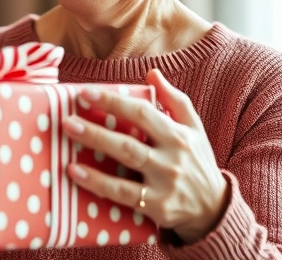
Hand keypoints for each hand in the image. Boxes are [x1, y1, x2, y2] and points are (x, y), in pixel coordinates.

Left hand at [61, 69, 229, 243]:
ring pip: (125, 161)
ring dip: (95, 147)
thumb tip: (153, 73)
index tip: (84, 94)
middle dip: (97, 126)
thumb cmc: (196, 162)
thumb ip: (175, 101)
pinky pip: (122, 193)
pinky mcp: (156, 206)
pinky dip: (97, 182)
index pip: (142, 113)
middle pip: (129, 138)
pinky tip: (75, 172)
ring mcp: (164, 183)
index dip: (113, 102)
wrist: (214, 208)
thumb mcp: (194, 129)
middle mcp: (172, 158)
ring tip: (69, 135)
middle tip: (68, 117)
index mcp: (178, 135)